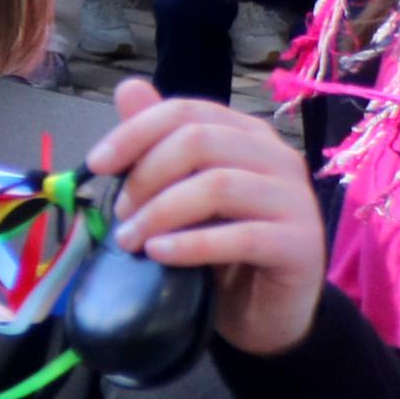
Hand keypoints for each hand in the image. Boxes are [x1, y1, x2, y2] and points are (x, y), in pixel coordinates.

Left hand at [90, 79, 325, 355]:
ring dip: (161, 212)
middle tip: (121, 213)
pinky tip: (159, 254)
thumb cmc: (219, 248)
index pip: (186, 110)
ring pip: (218, 186)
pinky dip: (191, 245)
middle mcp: (278, 158)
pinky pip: (243, 237)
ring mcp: (296, 200)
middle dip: (146, 175)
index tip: (96, 164)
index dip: (135, 132)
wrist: (263, 312)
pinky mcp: (303, 246)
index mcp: (247, 136)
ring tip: (130, 240)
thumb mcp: (180, 194)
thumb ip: (158, 144)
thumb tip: (128, 87)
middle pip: (199, 141)